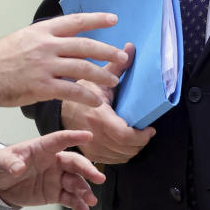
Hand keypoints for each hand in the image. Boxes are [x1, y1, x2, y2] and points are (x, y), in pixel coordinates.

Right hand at [0, 13, 128, 107]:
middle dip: (107, 51)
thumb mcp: (24, 38)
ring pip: (82, 68)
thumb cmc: (0, 57)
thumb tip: (66, 41)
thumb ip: (46, 38)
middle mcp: (47, 45)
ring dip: (102, 75)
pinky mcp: (42, 86)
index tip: (114, 19)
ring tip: (114, 81)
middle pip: (85, 45)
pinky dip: (86, 96)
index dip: (97, 19)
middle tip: (123, 57)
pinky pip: (70, 91)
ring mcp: (45, 65)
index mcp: (43, 30)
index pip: (76, 21)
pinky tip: (96, 101)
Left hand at [0, 130, 104, 209]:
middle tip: (98, 178)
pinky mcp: (55, 193)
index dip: (74, 137)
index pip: (60, 139)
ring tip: (90, 201)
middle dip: (88, 170)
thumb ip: (11, 163)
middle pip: (75, 163)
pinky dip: (79, 206)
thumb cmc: (2, 165)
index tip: (88, 136)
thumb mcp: (2, 161)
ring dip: (85, 191)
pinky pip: (70, 199)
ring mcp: (56, 178)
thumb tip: (18, 167)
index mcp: (42, 148)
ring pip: (76, 183)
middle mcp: (54, 161)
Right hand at [61, 43, 154, 163]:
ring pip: (122, 157)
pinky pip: (113, 160)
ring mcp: (92, 147)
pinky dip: (123, 154)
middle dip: (141, 142)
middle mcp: (95, 135)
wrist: (60, 111)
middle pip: (126, 148)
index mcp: (99, 117)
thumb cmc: (79, 95)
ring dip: (133, 148)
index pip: (125, 135)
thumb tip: (130, 48)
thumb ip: (117, 67)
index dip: (141, 136)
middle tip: (146, 131)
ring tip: (137, 136)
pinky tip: (125, 143)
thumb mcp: (97, 79)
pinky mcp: (91, 154)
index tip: (150, 129)